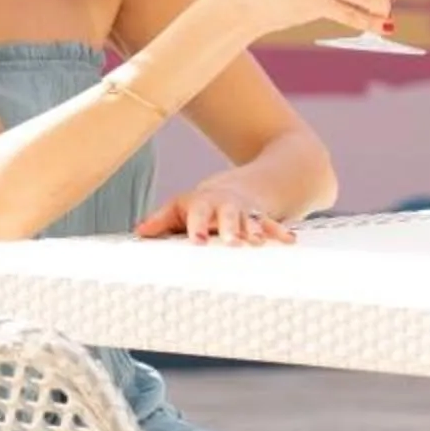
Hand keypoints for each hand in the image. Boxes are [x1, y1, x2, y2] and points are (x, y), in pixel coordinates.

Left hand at [136, 177, 296, 245]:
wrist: (242, 187)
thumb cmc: (205, 204)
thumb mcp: (181, 207)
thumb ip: (162, 220)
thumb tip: (140, 231)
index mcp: (204, 204)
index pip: (199, 214)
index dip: (198, 227)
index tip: (197, 241)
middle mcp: (227, 206)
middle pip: (229, 216)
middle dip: (232, 229)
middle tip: (233, 242)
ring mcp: (247, 212)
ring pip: (252, 220)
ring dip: (256, 231)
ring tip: (258, 243)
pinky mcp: (263, 218)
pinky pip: (273, 225)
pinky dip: (280, 232)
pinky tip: (289, 241)